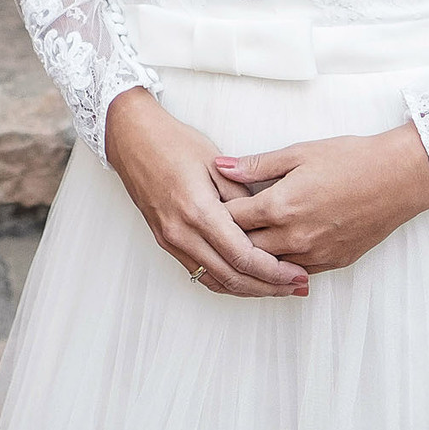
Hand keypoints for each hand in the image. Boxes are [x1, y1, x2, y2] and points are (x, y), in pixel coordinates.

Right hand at [105, 88, 309, 296]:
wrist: (133, 140)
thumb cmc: (172, 143)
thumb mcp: (216, 161)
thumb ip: (242, 195)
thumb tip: (266, 219)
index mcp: (198, 210)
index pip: (242, 255)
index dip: (273, 271)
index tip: (295, 273)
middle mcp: (182, 232)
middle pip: (231, 276)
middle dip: (268, 286)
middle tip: (295, 286)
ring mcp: (172, 241)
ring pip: (216, 281)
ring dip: (249, 289)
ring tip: (277, 288)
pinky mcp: (167, 242)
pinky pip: (201, 273)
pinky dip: (227, 282)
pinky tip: (246, 281)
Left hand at [216, 123, 428, 272]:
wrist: (397, 178)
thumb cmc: (352, 159)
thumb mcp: (299, 153)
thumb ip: (257, 165)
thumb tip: (221, 166)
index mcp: (280, 206)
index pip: (231, 219)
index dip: (215, 213)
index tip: (207, 207)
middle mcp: (294, 236)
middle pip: (245, 248)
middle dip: (229, 239)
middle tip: (217, 230)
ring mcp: (314, 254)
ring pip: (269, 266)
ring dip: (254, 257)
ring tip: (241, 245)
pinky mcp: (332, 262)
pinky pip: (296, 272)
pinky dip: (281, 265)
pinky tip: (274, 256)